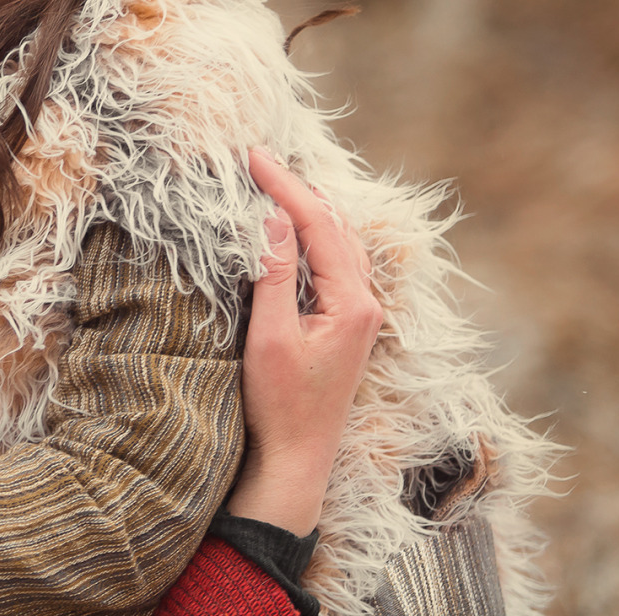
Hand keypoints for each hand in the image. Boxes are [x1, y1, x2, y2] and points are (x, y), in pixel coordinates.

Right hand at [225, 149, 383, 535]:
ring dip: (306, 208)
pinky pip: (334, 262)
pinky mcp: (347, 324)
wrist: (296, 461)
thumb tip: (270, 218)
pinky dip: (312, 234)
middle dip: (296, 189)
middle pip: (334, 226)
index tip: (251, 157)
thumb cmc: (280, 406)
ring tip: (271, 180)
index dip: (284, 186)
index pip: (318, 224)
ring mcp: (361, 314)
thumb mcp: (269, 337)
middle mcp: (366, 303)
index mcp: (354, 303)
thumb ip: (273, 275)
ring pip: (338, 241)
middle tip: (256, 159)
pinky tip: (291, 226)